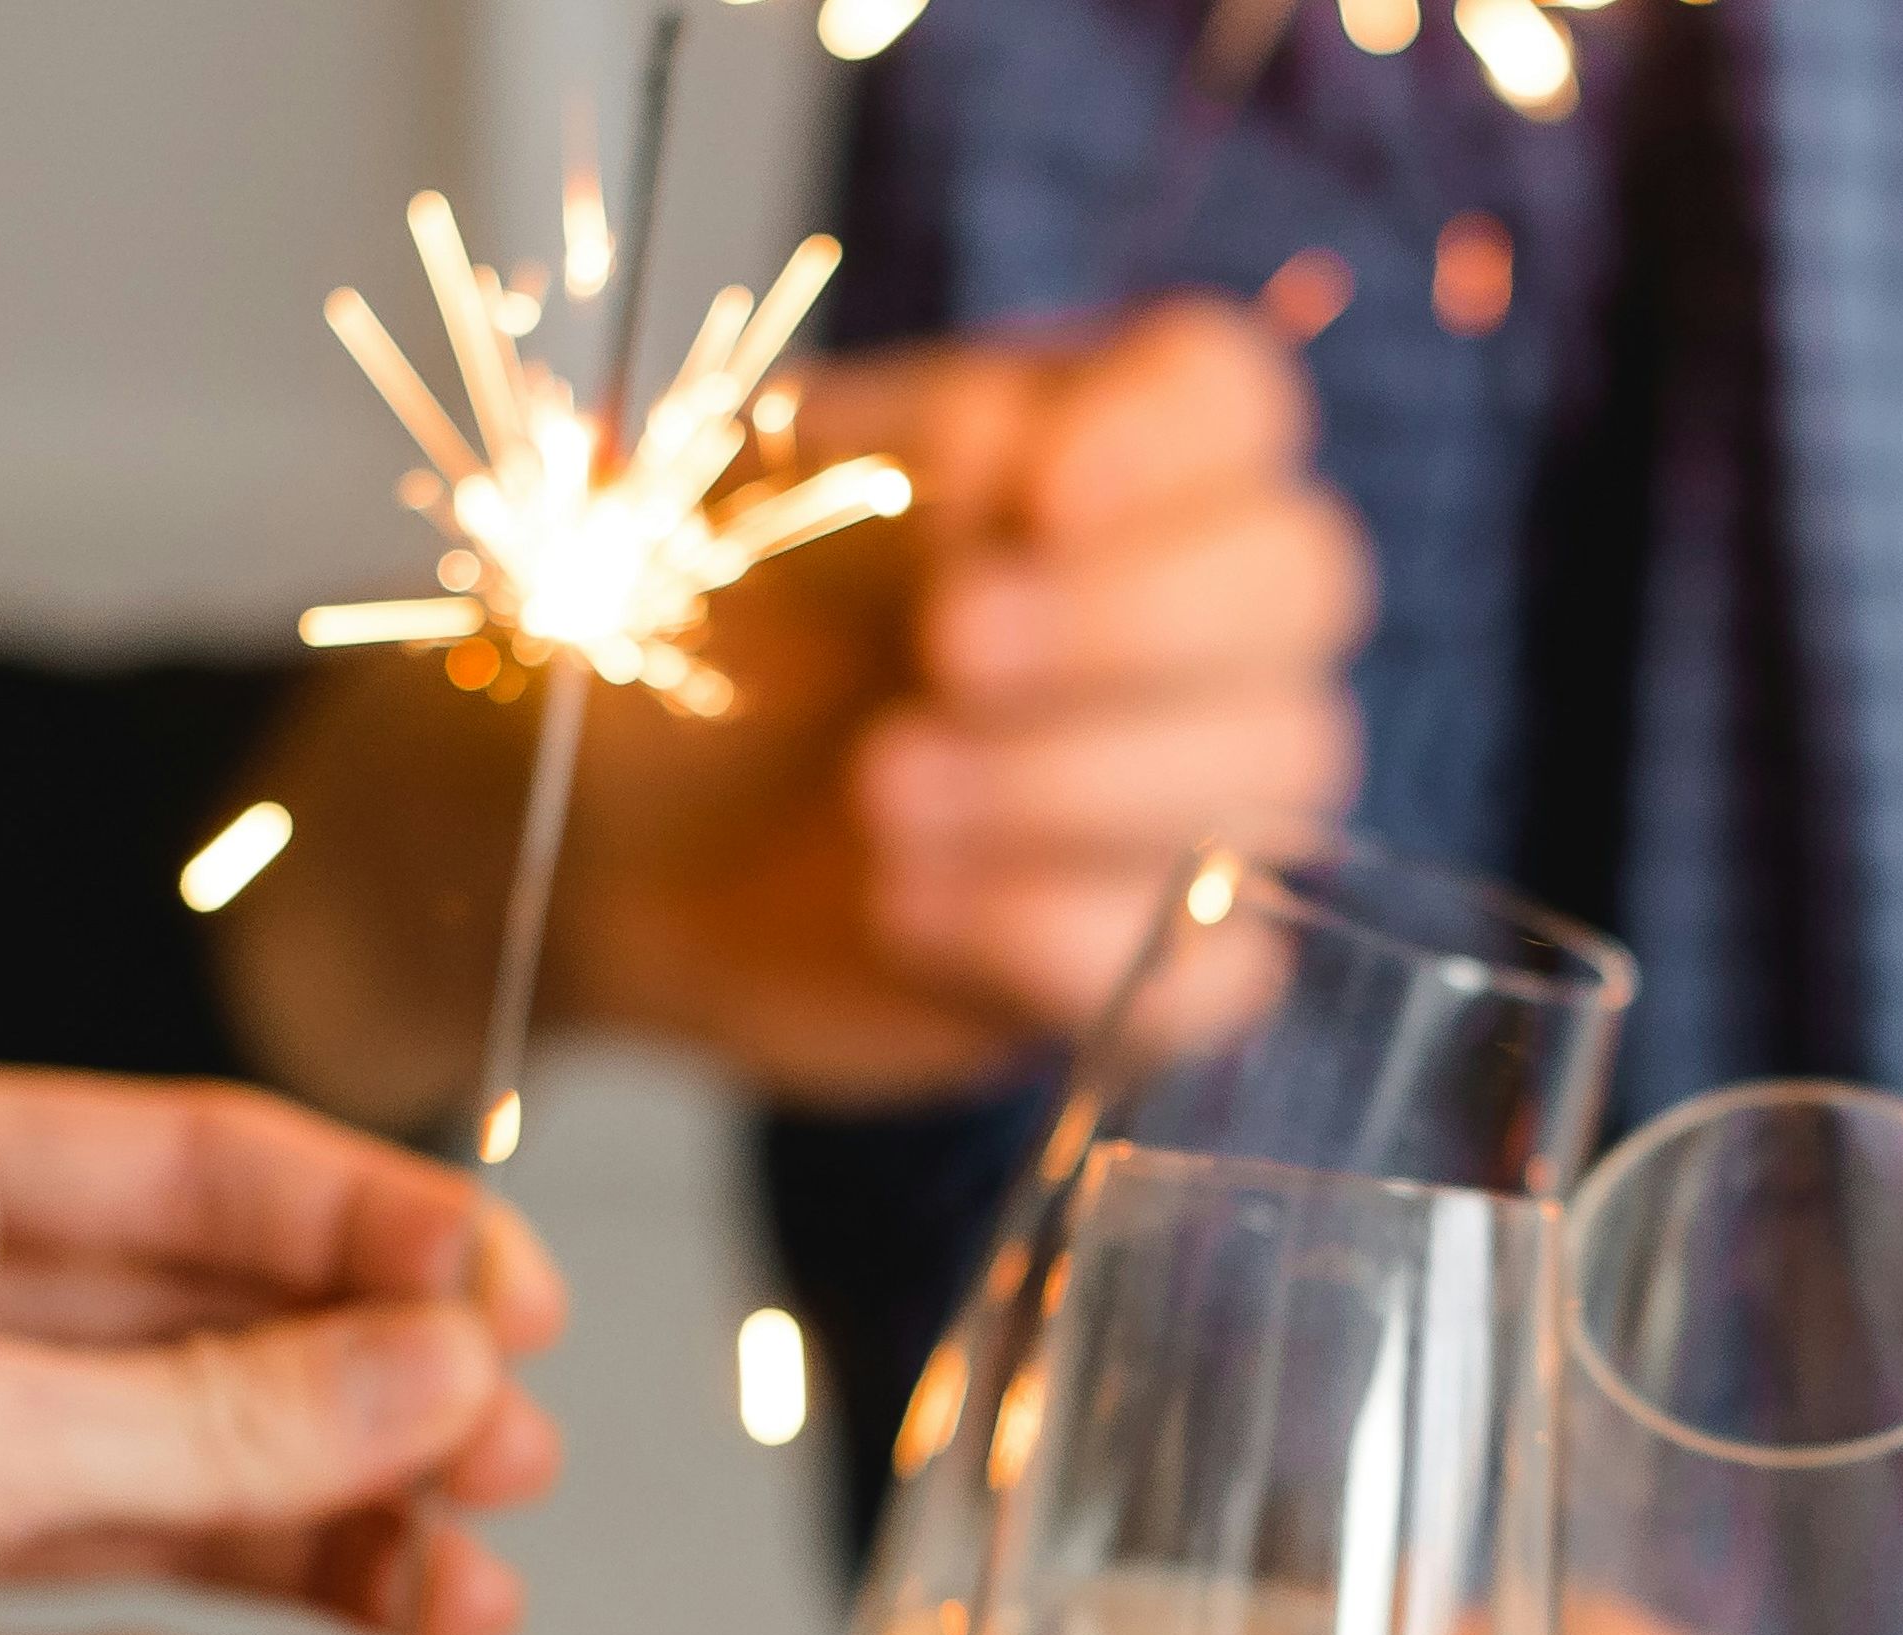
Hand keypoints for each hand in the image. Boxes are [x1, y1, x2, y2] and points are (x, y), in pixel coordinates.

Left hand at [0, 1050, 565, 1634]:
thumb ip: (217, 1412)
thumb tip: (435, 1371)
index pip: (198, 1167)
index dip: (377, 1232)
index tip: (516, 1307)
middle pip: (213, 1339)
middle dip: (375, 1407)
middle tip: (508, 1464)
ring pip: (188, 1508)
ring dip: (339, 1556)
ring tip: (464, 1603)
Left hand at [226, 296, 1368, 1119]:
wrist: (600, 836)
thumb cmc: (694, 640)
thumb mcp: (751, 507)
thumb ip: (886, 463)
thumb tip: (1006, 454)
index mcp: (1099, 451)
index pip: (1232, 399)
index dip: (1169, 443)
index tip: (1033, 497)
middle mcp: (1188, 610)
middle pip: (1301, 580)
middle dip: (1130, 621)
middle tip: (943, 651)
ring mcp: (1196, 792)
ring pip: (1276, 772)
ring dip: (1067, 783)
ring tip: (880, 793)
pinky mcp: (1157, 957)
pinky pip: (1218, 968)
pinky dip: (1060, 941)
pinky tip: (907, 913)